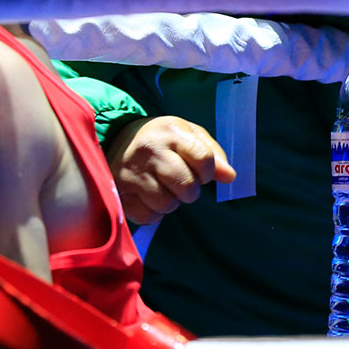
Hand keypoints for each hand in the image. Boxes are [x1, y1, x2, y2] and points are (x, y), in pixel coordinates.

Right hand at [106, 116, 236, 224]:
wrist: (119, 139)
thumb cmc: (162, 139)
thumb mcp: (188, 135)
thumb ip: (212, 153)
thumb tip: (230, 177)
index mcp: (170, 132)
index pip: (204, 159)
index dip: (209, 172)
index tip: (203, 172)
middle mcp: (150, 151)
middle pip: (187, 185)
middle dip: (191, 189)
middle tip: (182, 182)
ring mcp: (132, 173)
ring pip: (167, 204)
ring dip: (171, 202)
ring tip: (164, 188)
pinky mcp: (121, 192)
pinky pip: (148, 216)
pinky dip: (154, 213)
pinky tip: (150, 197)